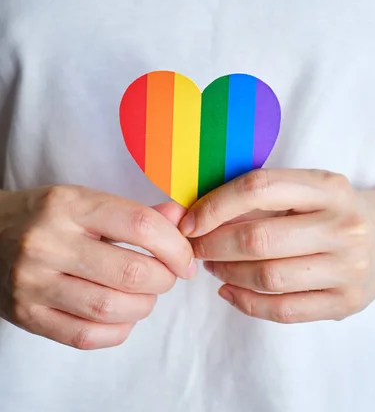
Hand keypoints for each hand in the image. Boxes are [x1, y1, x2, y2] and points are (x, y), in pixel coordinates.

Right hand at [0, 186, 195, 348]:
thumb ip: (136, 213)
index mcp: (69, 205)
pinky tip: (123, 317)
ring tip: (145, 295)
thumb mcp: (87, 201)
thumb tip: (181, 219)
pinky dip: (117, 331)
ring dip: (143, 307)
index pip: (139, 225)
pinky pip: (84, 336)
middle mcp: (47, 242)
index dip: (175, 246)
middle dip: (164, 279)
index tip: (186, 259)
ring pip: (109, 308)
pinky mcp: (26, 315)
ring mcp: (32, 282)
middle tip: (168, 276)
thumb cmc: (48, 216)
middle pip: (130, 273)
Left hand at [179, 169, 374, 322]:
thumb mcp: (308, 188)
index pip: (259, 188)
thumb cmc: (332, 210)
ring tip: (213, 266)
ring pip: (267, 277)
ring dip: (227, 273)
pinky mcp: (346, 303)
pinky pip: (283, 310)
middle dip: (213, 245)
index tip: (190, 221)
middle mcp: (342, 226)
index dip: (215, 205)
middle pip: (258, 238)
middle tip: (195, 247)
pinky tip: (229, 291)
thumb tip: (200, 214)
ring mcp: (347, 268)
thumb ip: (263, 196)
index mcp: (327, 187)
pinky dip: (246, 303)